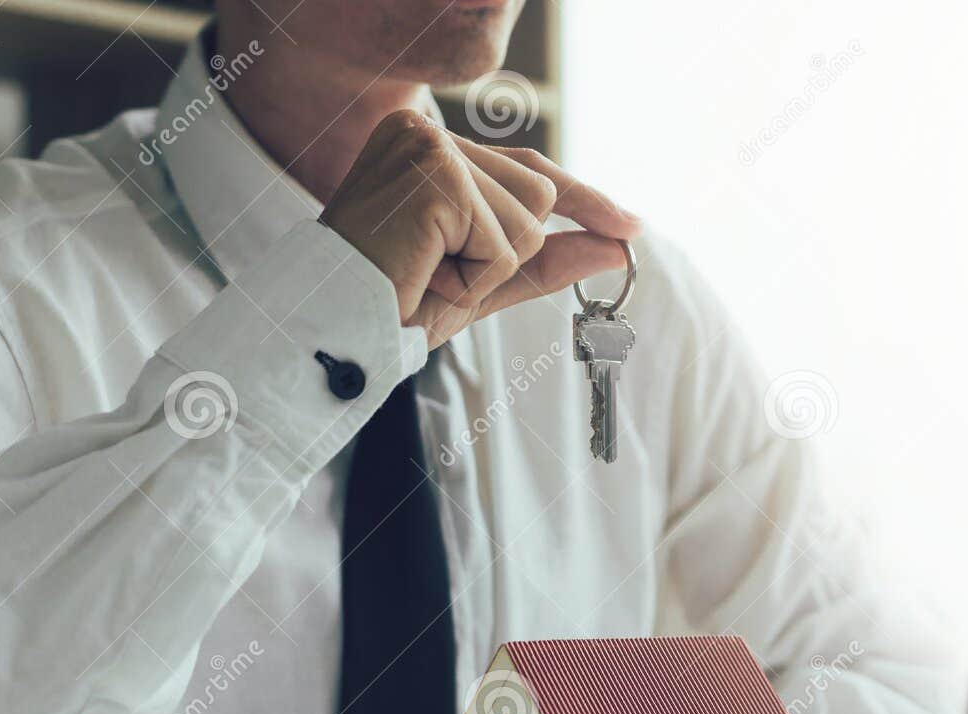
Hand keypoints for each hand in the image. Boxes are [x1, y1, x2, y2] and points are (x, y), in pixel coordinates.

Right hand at [320, 109, 640, 348]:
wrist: (336, 328)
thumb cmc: (393, 303)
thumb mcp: (483, 279)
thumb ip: (548, 259)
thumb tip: (619, 246)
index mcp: (429, 145)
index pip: (529, 167)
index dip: (584, 199)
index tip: (630, 225)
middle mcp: (426, 131)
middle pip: (539, 195)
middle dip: (507, 253)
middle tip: (435, 272)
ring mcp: (430, 146)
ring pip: (530, 218)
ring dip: (489, 267)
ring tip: (427, 271)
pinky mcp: (438, 174)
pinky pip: (506, 240)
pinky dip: (476, 275)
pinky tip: (425, 270)